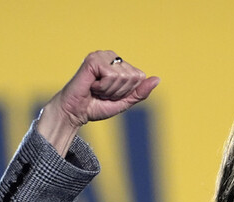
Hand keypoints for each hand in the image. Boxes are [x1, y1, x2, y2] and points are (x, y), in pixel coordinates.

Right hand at [37, 51, 159, 154]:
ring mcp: (102, 56)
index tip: (112, 94)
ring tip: (96, 90)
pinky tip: (91, 86)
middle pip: (133, 76)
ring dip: (110, 90)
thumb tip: (157, 79)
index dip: (128, 91)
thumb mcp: (125, 101)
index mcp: (120, 64)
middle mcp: (112, 56)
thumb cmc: (97, 106)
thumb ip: (141, 92)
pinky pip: (110, 76)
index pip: (140, 77)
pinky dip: (103, 87)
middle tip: (103, 93)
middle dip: (119, 91)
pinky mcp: (93, 59)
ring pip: (123, 77)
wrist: (76, 112)